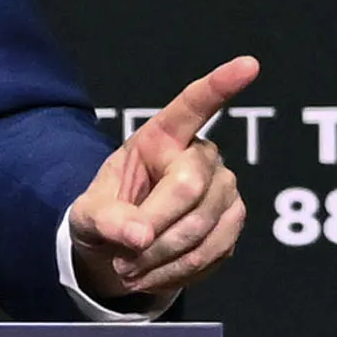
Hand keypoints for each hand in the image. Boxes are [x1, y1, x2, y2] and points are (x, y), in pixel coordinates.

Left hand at [69, 56, 258, 307]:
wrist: (121, 251)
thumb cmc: (104, 219)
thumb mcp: (88, 216)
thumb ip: (106, 221)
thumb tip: (140, 237)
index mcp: (160, 137)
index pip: (193, 106)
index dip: (221, 85)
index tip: (249, 64)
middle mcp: (200, 156)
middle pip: (189, 187)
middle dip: (153, 227)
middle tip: (122, 254)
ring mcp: (223, 189)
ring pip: (203, 225)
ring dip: (161, 256)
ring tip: (128, 268)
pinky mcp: (233, 222)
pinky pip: (213, 250)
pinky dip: (178, 270)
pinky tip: (153, 272)